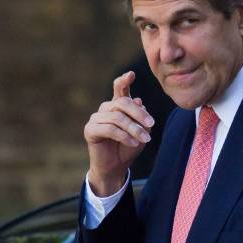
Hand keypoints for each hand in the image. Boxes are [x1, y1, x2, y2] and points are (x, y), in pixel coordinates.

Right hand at [84, 71, 154, 195]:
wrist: (116, 168)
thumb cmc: (128, 148)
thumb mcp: (142, 132)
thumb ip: (141, 117)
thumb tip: (138, 100)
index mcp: (117, 106)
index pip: (119, 89)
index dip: (124, 81)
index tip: (131, 74)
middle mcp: (105, 109)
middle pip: (122, 102)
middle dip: (139, 113)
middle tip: (152, 124)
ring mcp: (96, 118)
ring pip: (117, 117)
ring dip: (134, 128)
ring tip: (145, 139)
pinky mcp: (90, 130)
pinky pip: (109, 129)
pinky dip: (124, 136)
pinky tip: (134, 143)